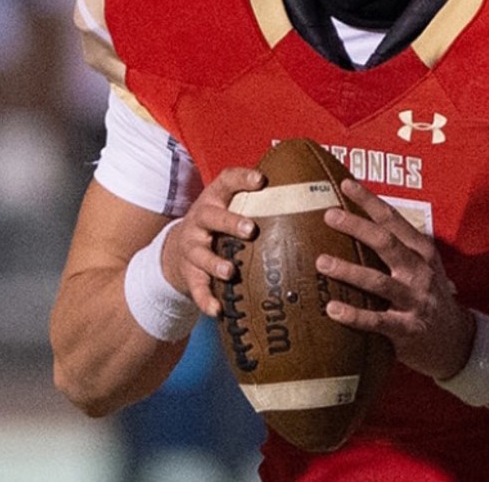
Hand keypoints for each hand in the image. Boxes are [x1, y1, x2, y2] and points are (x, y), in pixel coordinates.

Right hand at [161, 166, 264, 317]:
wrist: (176, 249)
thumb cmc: (218, 224)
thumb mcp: (229, 205)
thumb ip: (259, 200)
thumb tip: (312, 192)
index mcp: (214, 199)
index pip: (226, 181)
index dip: (241, 178)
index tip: (260, 179)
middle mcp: (200, 220)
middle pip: (211, 217)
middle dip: (229, 222)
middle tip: (250, 229)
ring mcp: (191, 247)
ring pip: (200, 254)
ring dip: (215, 263)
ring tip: (230, 272)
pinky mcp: (188, 273)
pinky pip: (196, 287)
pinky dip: (206, 299)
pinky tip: (217, 310)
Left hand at [316, 178, 475, 379]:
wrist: (457, 340)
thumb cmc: (429, 296)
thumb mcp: (422, 265)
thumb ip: (397, 247)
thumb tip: (356, 222)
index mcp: (422, 251)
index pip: (393, 219)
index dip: (369, 200)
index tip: (346, 184)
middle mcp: (420, 271)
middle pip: (386, 242)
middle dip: (356, 226)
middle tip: (329, 215)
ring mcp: (415, 300)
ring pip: (378, 281)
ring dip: (348, 270)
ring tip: (322, 262)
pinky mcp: (408, 329)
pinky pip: (377, 321)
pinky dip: (354, 315)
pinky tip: (332, 309)